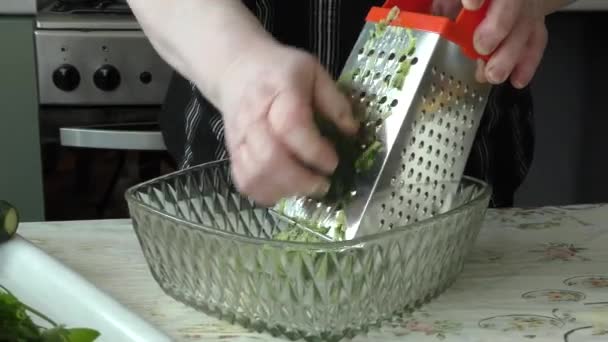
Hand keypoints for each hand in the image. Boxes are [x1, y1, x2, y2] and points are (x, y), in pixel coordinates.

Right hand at [217, 41, 358, 205]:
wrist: (235, 69)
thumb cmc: (279, 70)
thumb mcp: (313, 71)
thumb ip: (334, 100)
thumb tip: (353, 131)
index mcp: (278, 91)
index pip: (291, 127)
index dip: (314, 150)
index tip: (333, 162)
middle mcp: (254, 118)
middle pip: (270, 157)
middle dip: (301, 179)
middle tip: (323, 184)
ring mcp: (239, 138)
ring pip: (255, 174)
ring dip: (284, 189)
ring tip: (307, 188)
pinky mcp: (233, 153)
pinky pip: (244, 182)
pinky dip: (265, 193)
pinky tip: (286, 190)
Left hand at [433, 0, 549, 88]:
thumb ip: (446, 4)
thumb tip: (431, 20)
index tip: (471, 6)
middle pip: (512, 5)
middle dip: (498, 27)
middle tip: (482, 47)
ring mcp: (527, 8)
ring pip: (525, 27)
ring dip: (510, 54)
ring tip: (494, 74)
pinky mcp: (536, 25)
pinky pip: (536, 42)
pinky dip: (528, 63)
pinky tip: (517, 80)